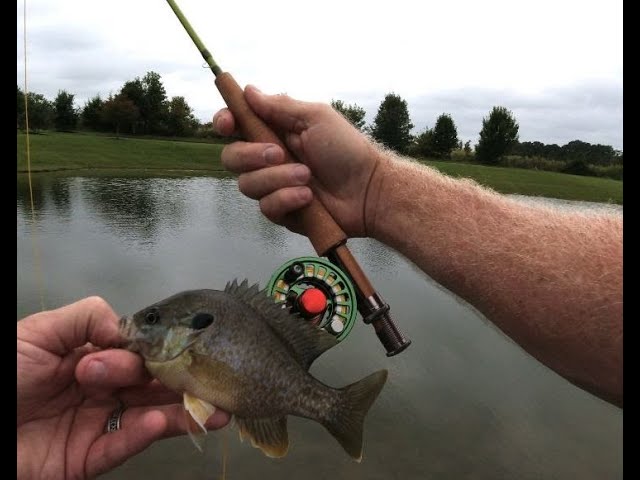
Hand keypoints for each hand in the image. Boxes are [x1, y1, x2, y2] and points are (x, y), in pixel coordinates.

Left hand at [17, 297, 229, 478]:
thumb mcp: (37, 332)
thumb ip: (87, 319)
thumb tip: (128, 331)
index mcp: (91, 357)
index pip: (137, 352)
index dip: (156, 351)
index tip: (175, 350)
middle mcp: (101, 389)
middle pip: (150, 385)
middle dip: (181, 382)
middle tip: (209, 380)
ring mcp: (96, 424)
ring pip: (148, 416)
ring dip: (182, 413)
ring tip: (215, 409)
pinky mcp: (87, 458)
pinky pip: (121, 445)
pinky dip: (143, 435)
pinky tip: (162, 422)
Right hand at [214, 85, 384, 237]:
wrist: (368, 189)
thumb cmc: (347, 149)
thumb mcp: (316, 117)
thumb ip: (280, 106)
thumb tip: (248, 90)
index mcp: (275, 132)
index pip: (236, 126)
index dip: (225, 123)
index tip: (227, 124)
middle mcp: (268, 159)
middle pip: (231, 158)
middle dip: (250, 155)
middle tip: (278, 154)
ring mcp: (274, 186)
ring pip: (248, 185)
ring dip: (277, 179)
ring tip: (307, 177)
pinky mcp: (282, 211)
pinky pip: (267, 207)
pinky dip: (286, 199)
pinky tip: (307, 197)